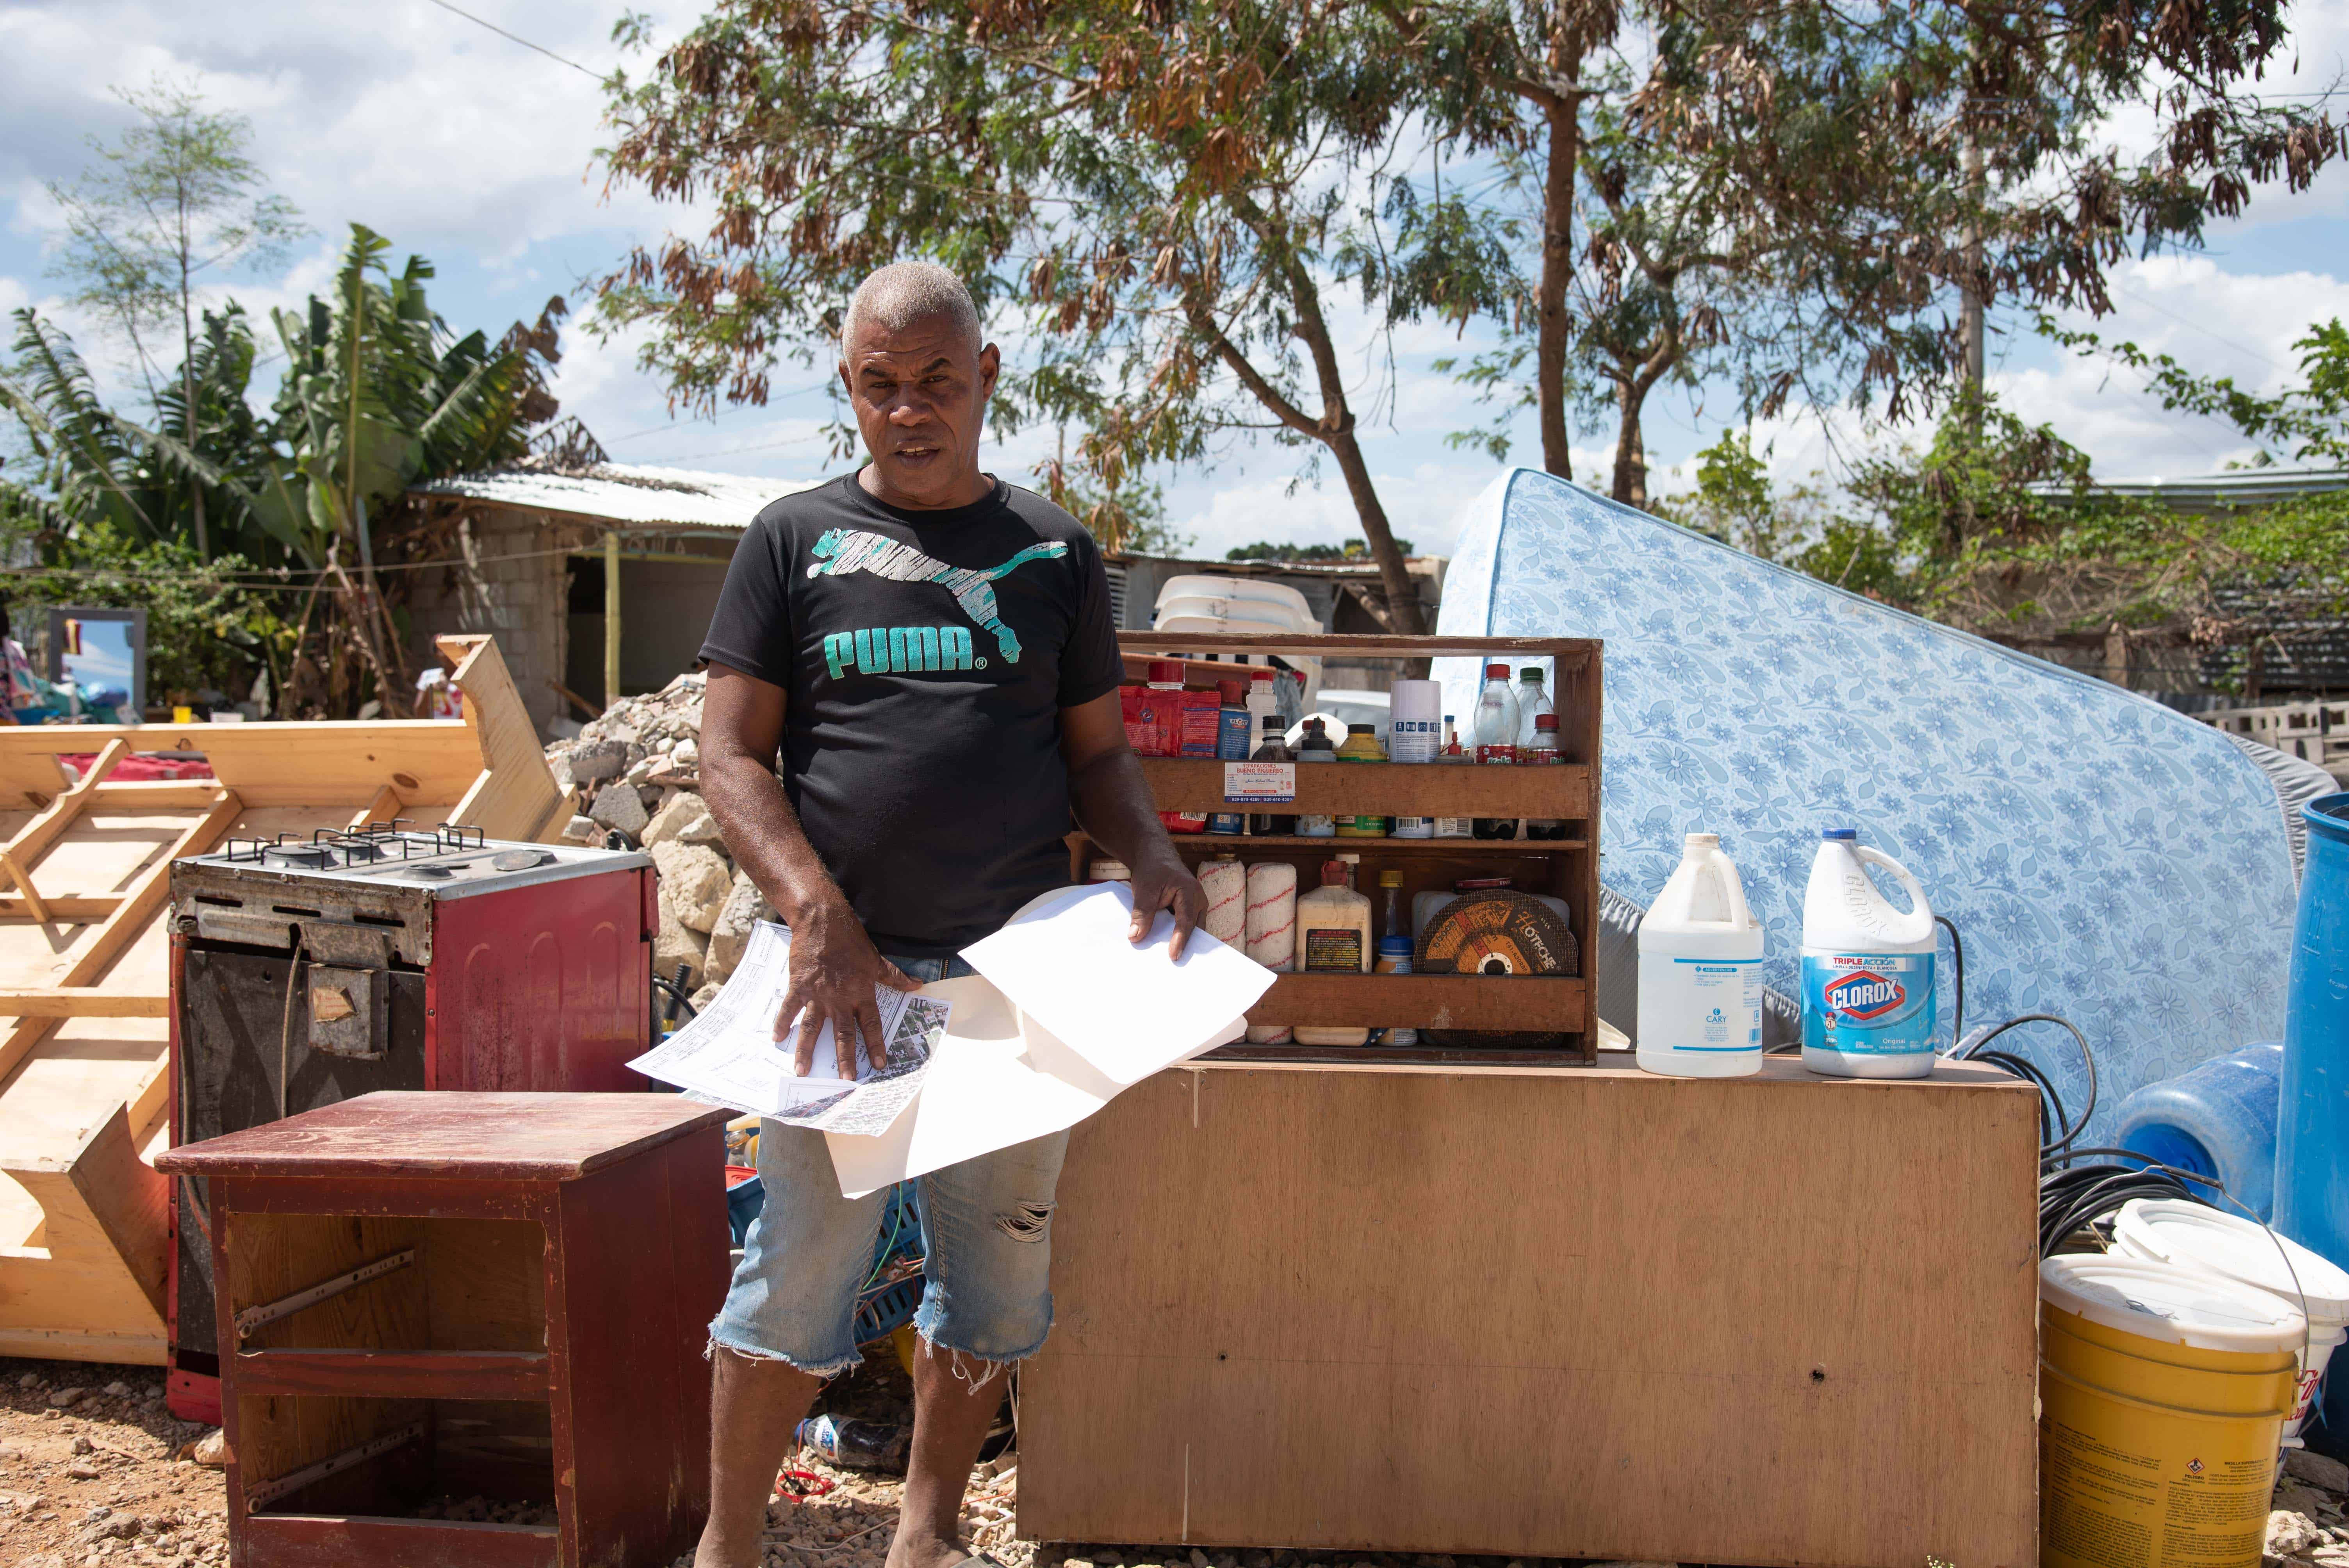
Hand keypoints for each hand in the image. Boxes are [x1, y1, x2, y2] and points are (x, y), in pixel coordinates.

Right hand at [773, 898, 920, 1077]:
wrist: (823, 920)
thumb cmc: (851, 939)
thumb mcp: (875, 959)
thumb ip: (894, 977)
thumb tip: (917, 985)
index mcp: (860, 992)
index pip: (871, 1024)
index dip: (875, 1045)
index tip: (879, 1065)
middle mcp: (840, 998)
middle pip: (843, 1033)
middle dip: (845, 1058)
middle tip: (845, 1080)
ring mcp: (818, 994)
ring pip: (813, 1028)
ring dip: (807, 1050)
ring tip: (803, 1071)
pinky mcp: (799, 986)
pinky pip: (789, 1009)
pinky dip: (782, 1023)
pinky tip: (776, 1038)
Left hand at [1126, 853, 1203, 957]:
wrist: (1155, 856)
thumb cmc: (1152, 870)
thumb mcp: (1144, 889)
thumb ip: (1141, 913)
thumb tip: (1135, 937)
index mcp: (1189, 892)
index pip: (1186, 920)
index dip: (1180, 939)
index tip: (1173, 956)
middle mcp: (1198, 900)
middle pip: (1195, 928)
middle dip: (1188, 946)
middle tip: (1179, 967)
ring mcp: (1196, 905)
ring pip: (1193, 929)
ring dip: (1185, 942)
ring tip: (1175, 964)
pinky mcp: (1190, 911)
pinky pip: (1187, 926)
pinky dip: (1179, 936)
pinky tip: (1169, 949)